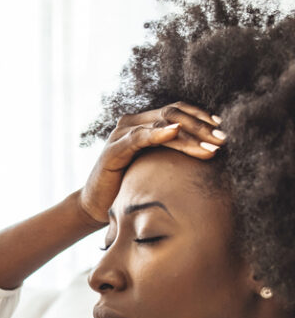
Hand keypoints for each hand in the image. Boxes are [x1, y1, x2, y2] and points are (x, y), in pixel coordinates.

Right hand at [79, 102, 224, 224]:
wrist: (95, 207)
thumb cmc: (127, 190)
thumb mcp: (155, 168)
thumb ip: (173, 155)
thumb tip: (210, 153)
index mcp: (143, 124)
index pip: (177, 110)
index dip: (201, 117)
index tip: (223, 130)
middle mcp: (131, 123)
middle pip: (173, 114)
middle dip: (201, 127)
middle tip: (222, 140)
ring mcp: (120, 134)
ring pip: (162, 124)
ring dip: (189, 135)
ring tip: (210, 147)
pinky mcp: (113, 149)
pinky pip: (140, 137)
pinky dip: (159, 134)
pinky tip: (176, 134)